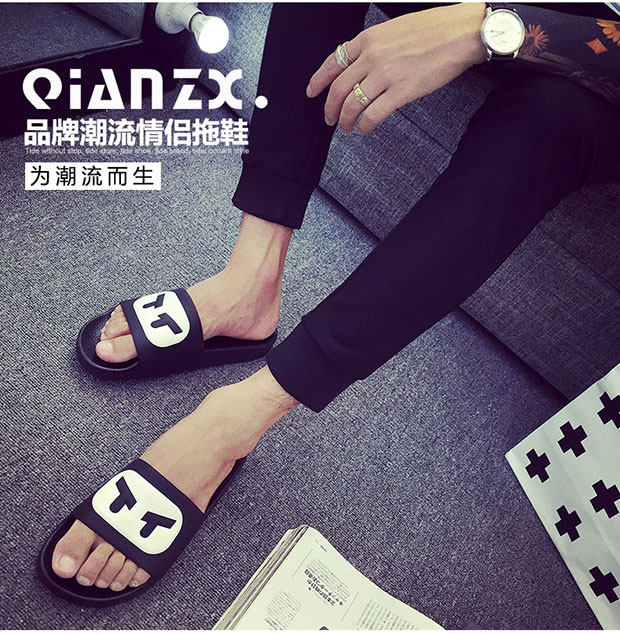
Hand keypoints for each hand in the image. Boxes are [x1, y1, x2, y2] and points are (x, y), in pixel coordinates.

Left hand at [306, 2, 486, 133]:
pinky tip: (365, 128)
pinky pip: (372, 114)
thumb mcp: (394, 30)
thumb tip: (360, 68)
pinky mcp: (400, 91)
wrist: (462, 33)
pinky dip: (364, 125)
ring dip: (346, 120)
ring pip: (352, 104)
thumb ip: (374, 48)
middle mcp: (372, 56)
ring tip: (348, 127)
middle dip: (330, 108)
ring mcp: (385, 74)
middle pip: (338, 89)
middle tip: (330, 119)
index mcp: (368, 39)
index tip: (312, 92)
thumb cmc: (434, 30)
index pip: (333, 63)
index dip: (319, 81)